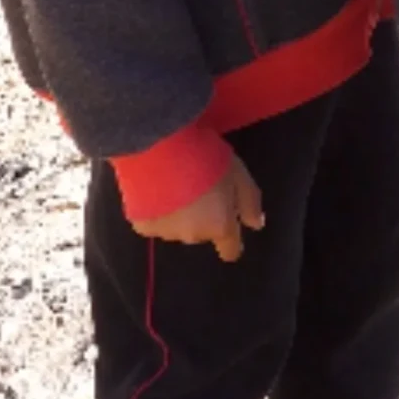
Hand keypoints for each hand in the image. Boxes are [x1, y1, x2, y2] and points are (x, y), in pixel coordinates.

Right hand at [128, 151, 264, 262]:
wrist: (159, 148)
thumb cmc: (205, 158)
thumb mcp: (239, 174)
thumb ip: (250, 202)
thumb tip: (256, 225)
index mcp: (220, 225)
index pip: (230, 250)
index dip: (231, 242)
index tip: (228, 232)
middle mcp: (193, 236)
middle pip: (203, 233)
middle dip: (203, 217)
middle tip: (197, 189)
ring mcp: (166, 233)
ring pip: (178, 228)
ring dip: (179, 214)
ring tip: (174, 186)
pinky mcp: (142, 226)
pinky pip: (154, 223)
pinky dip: (156, 212)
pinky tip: (155, 190)